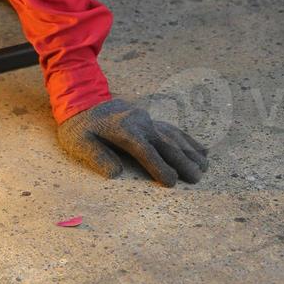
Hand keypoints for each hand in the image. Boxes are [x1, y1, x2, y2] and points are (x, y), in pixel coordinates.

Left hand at [57, 98, 208, 186]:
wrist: (82, 101)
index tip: (171, 182)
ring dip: (189, 150)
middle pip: (164, 142)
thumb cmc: (80, 128)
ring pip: (173, 135)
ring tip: (204, 166)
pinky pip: (172, 129)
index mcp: (122, 129)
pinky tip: (201, 149)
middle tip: (196, 178)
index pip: (144, 150)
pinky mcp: (149, 119)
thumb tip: (116, 173)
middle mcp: (139, 122)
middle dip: (182, 160)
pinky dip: (187, 140)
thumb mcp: (79, 142)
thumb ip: (96, 156)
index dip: (158, 166)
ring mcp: (146, 119)